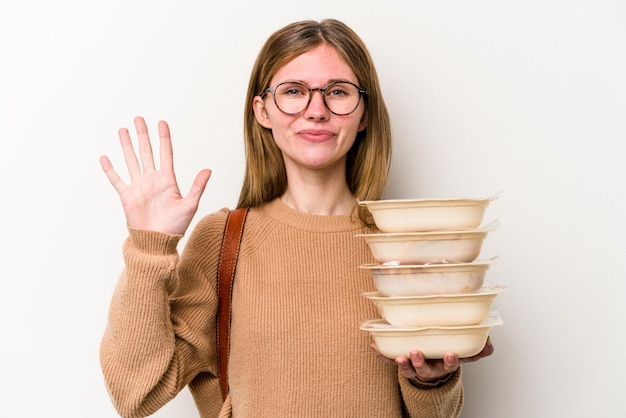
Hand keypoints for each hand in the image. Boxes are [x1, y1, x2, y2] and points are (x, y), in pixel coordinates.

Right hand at [99, 116, 210, 234]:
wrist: (158, 242)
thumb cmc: (176, 226)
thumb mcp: (190, 205)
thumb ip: (197, 186)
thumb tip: (208, 169)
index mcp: (168, 180)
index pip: (165, 153)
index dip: (163, 138)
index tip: (161, 122)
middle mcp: (152, 180)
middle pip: (147, 152)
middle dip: (143, 136)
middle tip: (138, 118)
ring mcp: (139, 187)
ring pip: (131, 161)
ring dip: (127, 146)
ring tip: (123, 130)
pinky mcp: (127, 196)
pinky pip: (117, 180)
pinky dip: (110, 169)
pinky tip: (105, 157)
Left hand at [371, 337, 493, 382]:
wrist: (433, 367)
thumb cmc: (446, 354)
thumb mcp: (465, 352)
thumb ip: (479, 348)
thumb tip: (489, 342)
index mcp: (445, 363)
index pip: (449, 363)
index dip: (449, 360)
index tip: (450, 354)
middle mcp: (430, 368)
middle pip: (425, 369)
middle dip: (420, 362)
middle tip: (416, 353)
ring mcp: (415, 367)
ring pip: (408, 369)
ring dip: (403, 364)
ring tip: (399, 356)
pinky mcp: (402, 363)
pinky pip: (389, 360)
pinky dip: (382, 355)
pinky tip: (374, 346)